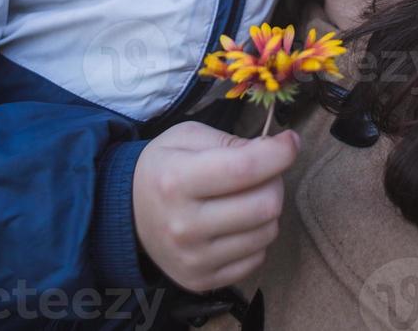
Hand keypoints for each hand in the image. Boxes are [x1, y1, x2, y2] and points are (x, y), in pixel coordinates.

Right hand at [132, 120, 299, 292]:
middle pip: (265, 205)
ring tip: (247, 197)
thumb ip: (230, 140)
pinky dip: (256, 236)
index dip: (279, 153)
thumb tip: (274, 149)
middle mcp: (185, 225)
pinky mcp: (203, 281)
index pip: (244, 169)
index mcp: (177, 180)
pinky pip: (257, 257)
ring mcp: (194, 259)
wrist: (126, 215)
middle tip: (263, 171)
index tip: (290, 141)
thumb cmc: (163, 167)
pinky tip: (237, 223)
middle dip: (274, 180)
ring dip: (268, 209)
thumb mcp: (187, 137)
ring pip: (267, 232)